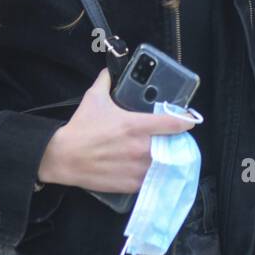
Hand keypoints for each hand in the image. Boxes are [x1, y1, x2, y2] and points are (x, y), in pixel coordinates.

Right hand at [36, 68, 194, 192]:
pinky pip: (151, 181)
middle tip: (172, 141)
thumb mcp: (94, 99)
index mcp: (136, 125)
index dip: (186, 121)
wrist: (63, 156)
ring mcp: (137, 168)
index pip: (172, 123)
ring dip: (166, 161)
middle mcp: (141, 147)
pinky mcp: (130, 183)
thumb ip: (105, 82)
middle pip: (172, 146)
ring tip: (164, 157)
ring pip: (164, 165)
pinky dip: (153, 177)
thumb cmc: (81, 128)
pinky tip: (151, 172)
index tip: (191, 120)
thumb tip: (108, 71)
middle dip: (175, 143)